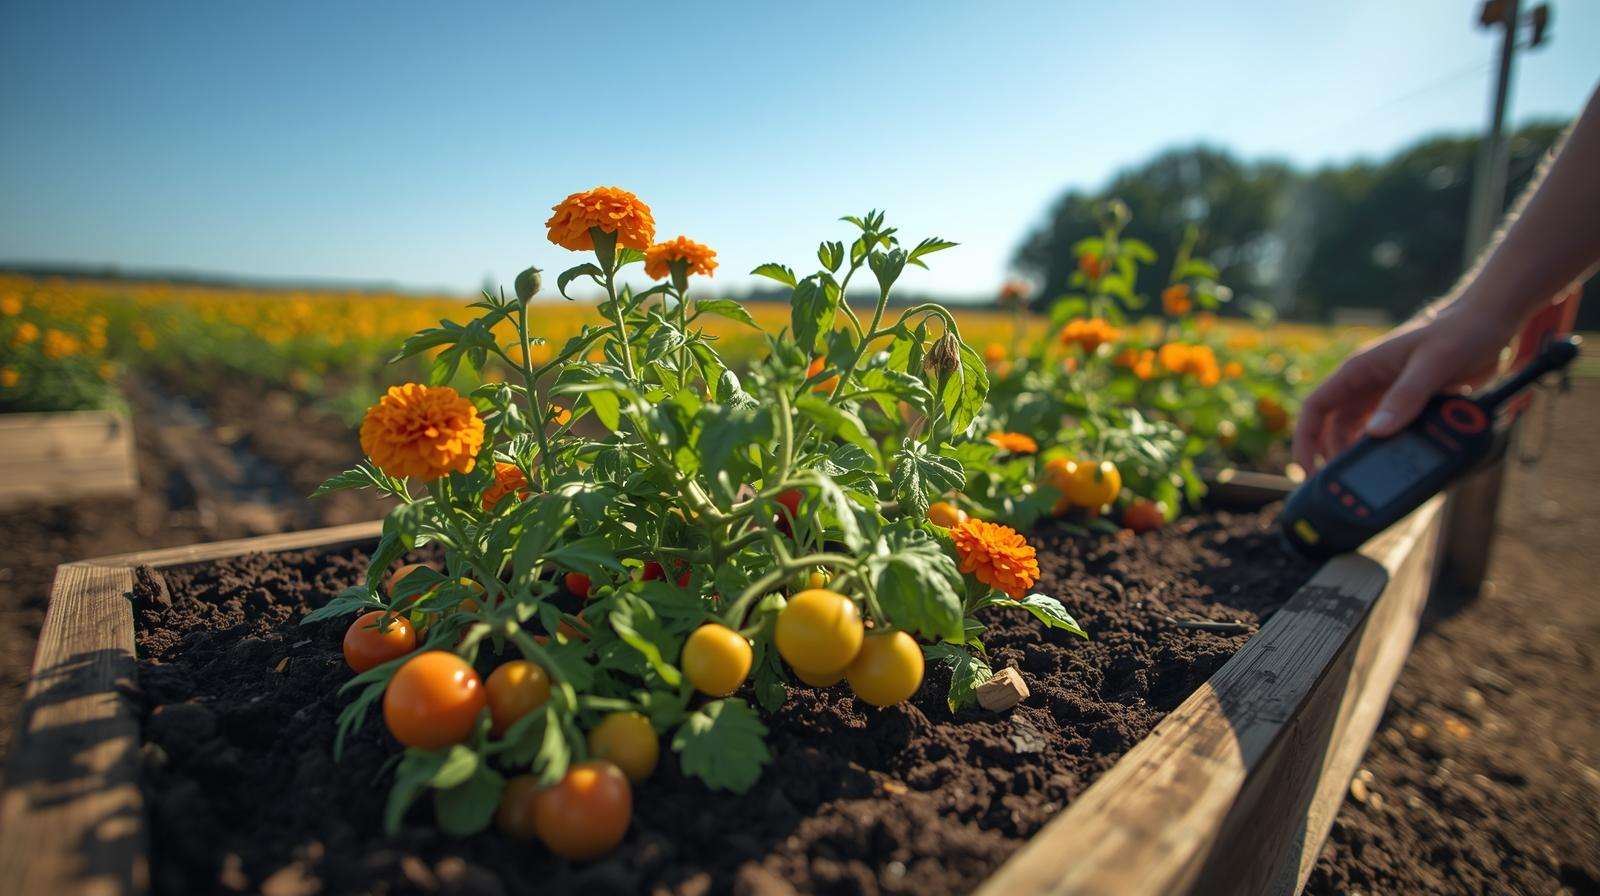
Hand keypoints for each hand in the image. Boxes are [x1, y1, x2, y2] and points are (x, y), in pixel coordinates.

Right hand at [1292, 299, 1513, 471]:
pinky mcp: (1409, 403)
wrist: (1491, 322)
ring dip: (1360, 455)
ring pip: (1360, 432)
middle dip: (1332, 456)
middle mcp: (1368, 383)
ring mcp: (1388, 395)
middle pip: (1334, 427)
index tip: (1307, 468)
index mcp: (1361, 369)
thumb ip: (1406, 396)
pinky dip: (1389, 449)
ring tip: (1368, 479)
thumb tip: (1376, 433)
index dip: (1305, 439)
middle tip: (1340, 486)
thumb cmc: (1461, 331)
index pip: (1316, 407)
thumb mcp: (1434, 363)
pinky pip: (1389, 431)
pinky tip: (1397, 464)